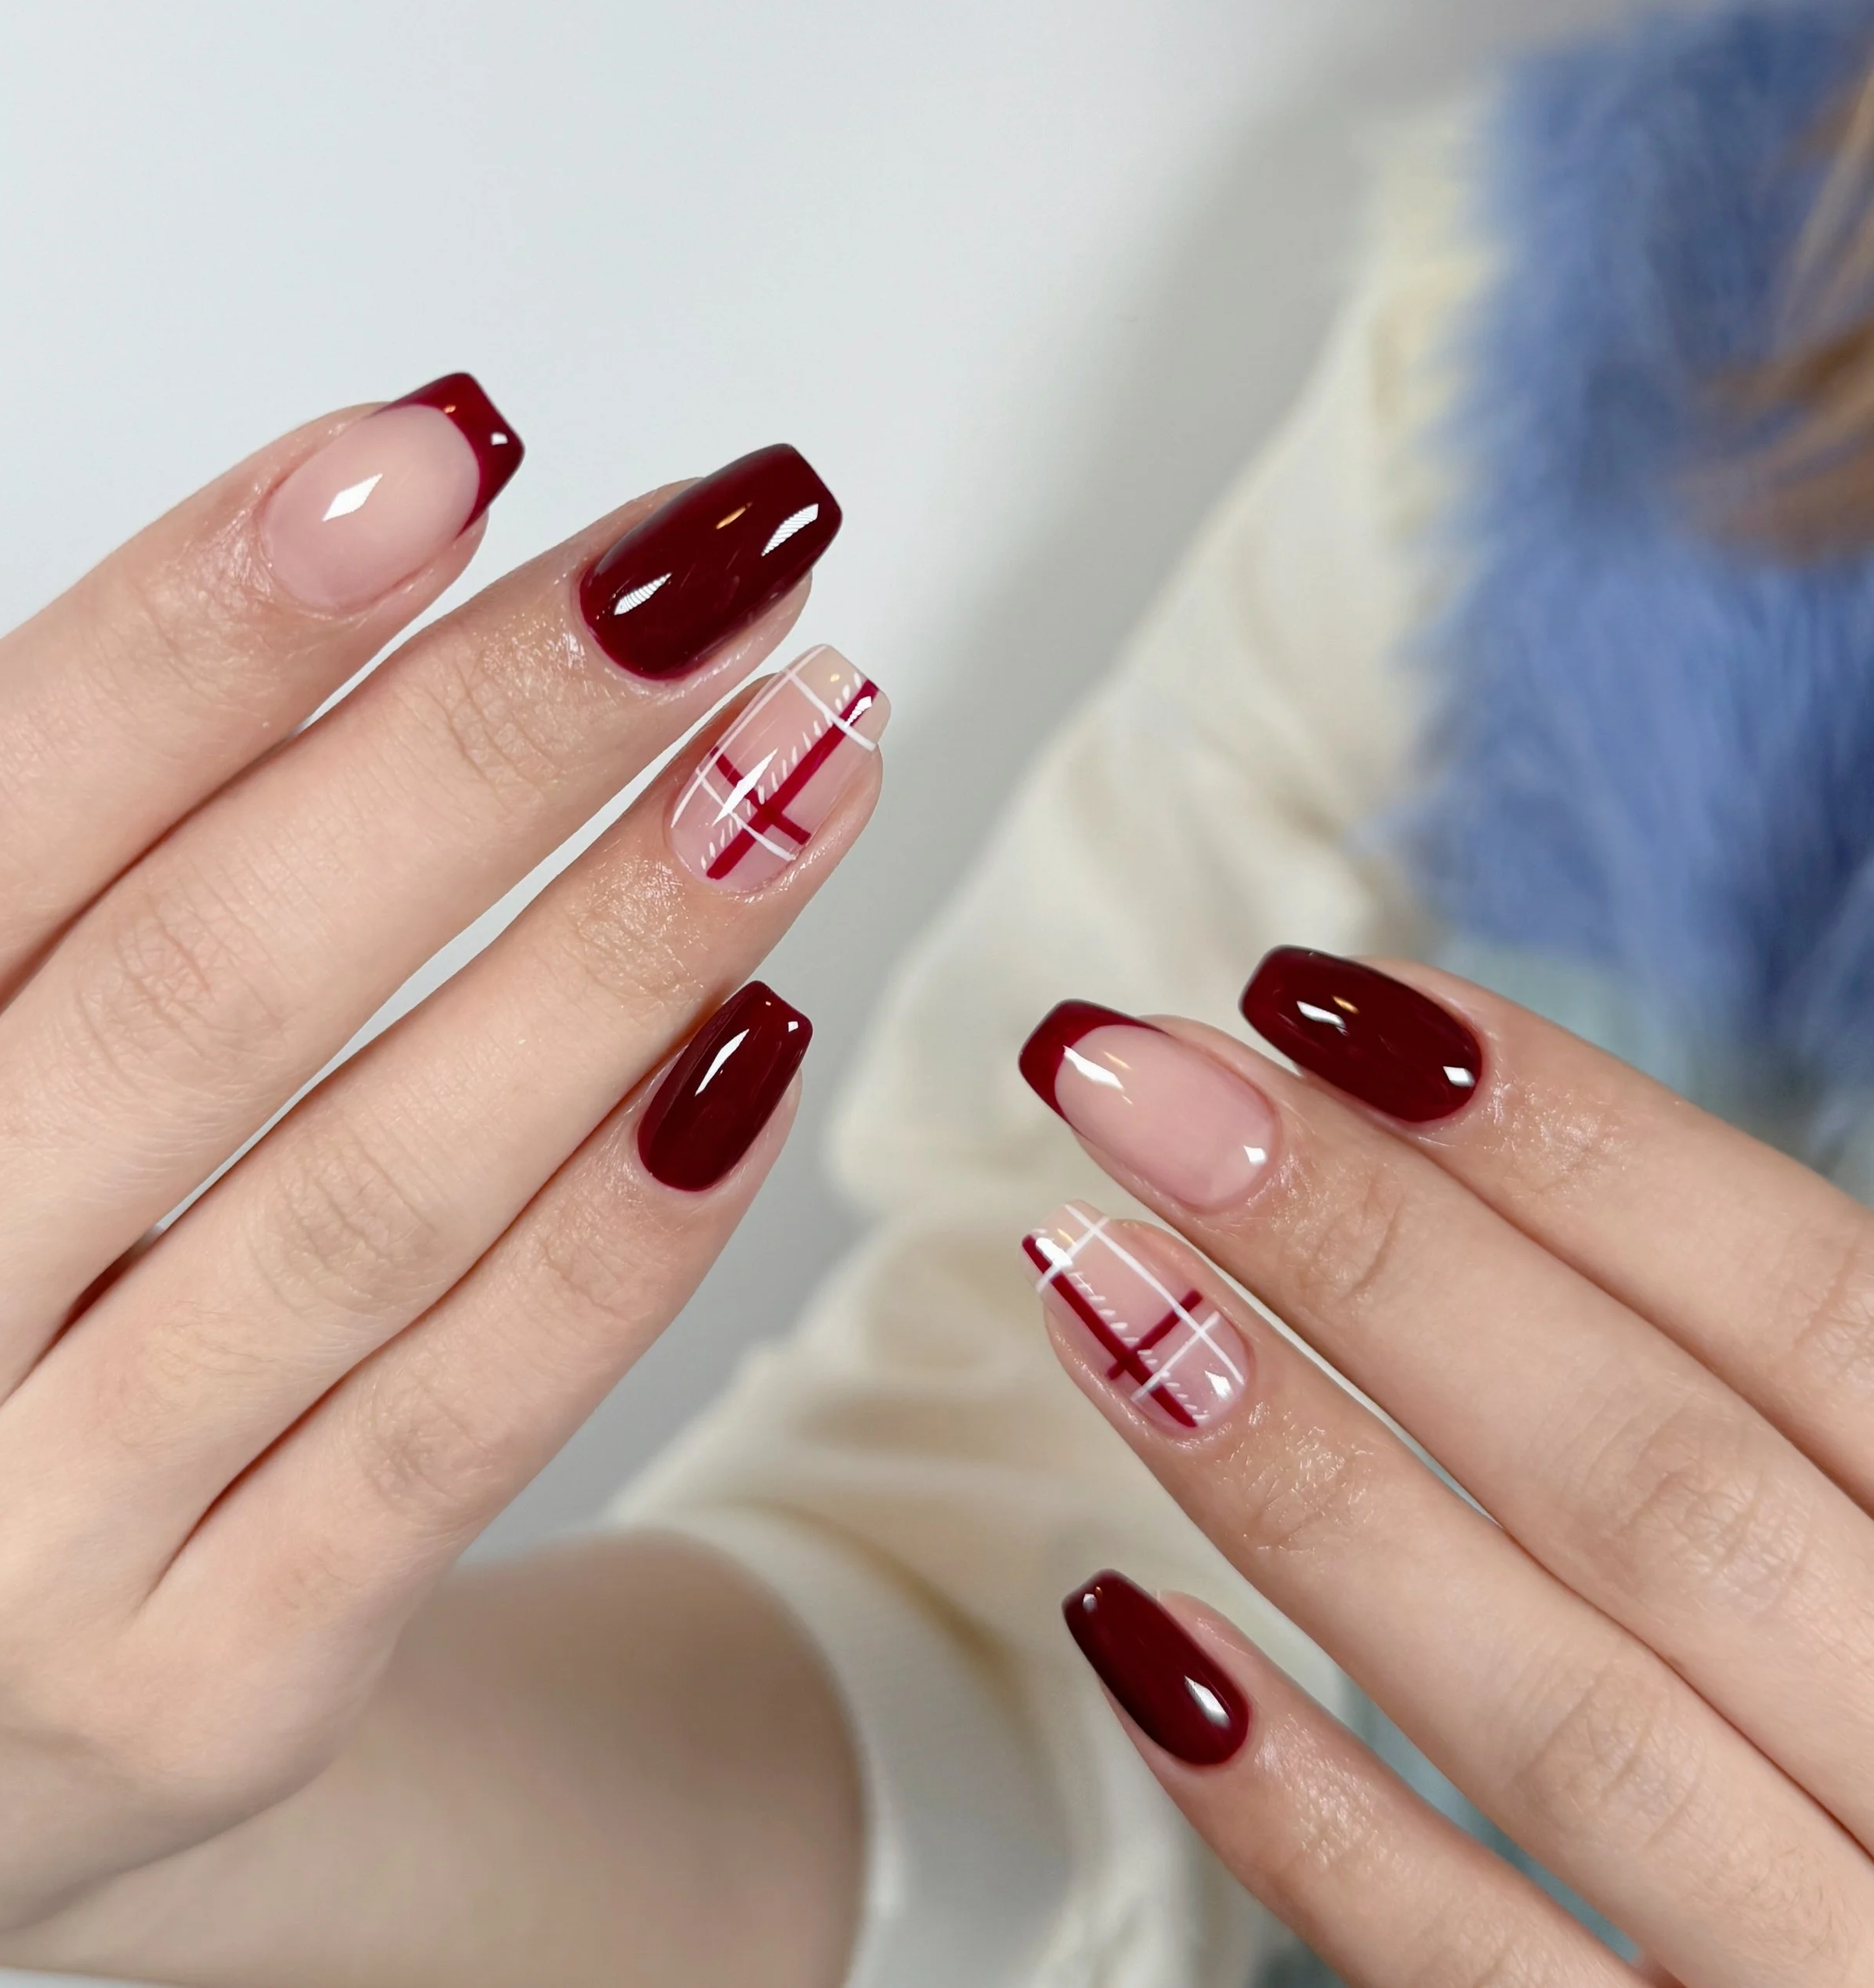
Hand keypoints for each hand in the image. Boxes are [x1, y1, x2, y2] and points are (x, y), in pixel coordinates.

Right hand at [0, 382, 876, 1968]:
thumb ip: (64, 858)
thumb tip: (365, 516)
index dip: (206, 629)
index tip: (435, 450)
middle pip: (205, 990)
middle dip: (485, 745)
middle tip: (717, 559)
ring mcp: (24, 1547)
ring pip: (367, 1204)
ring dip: (616, 952)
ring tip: (811, 749)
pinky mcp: (211, 1694)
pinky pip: (451, 1434)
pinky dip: (622, 1230)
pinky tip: (766, 1034)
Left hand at [1018, 952, 1873, 1984]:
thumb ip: (1780, 1381)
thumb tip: (1489, 1130)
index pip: (1806, 1301)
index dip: (1570, 1134)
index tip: (1323, 1000)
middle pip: (1650, 1476)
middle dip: (1369, 1254)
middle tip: (1127, 1080)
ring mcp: (1840, 1968)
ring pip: (1561, 1715)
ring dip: (1306, 1484)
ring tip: (1091, 1282)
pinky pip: (1486, 1987)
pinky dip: (1308, 1815)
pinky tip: (1123, 1632)